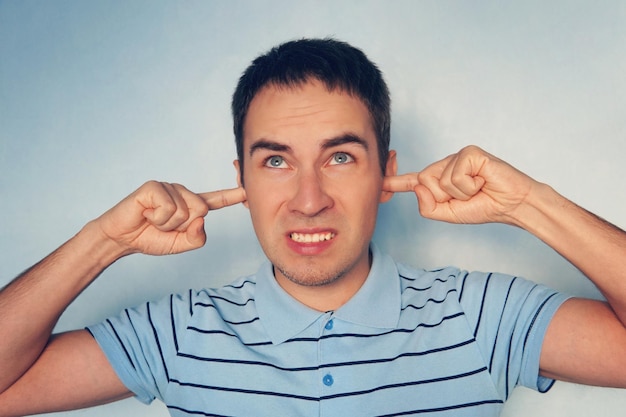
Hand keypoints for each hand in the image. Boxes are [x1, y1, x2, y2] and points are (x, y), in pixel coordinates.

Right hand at [94, 181, 245, 255]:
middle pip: (202, 210)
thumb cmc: (151, 238)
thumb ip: (197, 238)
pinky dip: (158, 218)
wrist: (123, 239)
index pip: (216, 200)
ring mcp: (169, 188)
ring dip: (167, 224)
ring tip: (153, 220)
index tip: (247, 190)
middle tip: (164, 226)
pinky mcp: (155, 187)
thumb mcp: (181, 245)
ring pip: (185, 211)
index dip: (232, 195)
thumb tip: (201, 220)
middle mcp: (183, 193)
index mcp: (192, 206)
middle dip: (182, 225)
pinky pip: (169, 208)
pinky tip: (147, 214)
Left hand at [383, 145, 534, 224]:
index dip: (395, 182)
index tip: (380, 184)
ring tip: (477, 188)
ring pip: (439, 180)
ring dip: (461, 192)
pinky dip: (470, 185)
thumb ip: (428, 207)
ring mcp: (456, 157)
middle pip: (424, 182)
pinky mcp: (469, 153)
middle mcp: (444, 166)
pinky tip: (482, 180)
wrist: (511, 204)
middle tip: (467, 196)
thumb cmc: (483, 206)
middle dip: (444, 197)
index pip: (413, 181)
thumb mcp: (449, 214)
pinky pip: (455, 175)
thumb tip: (418, 187)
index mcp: (438, 181)